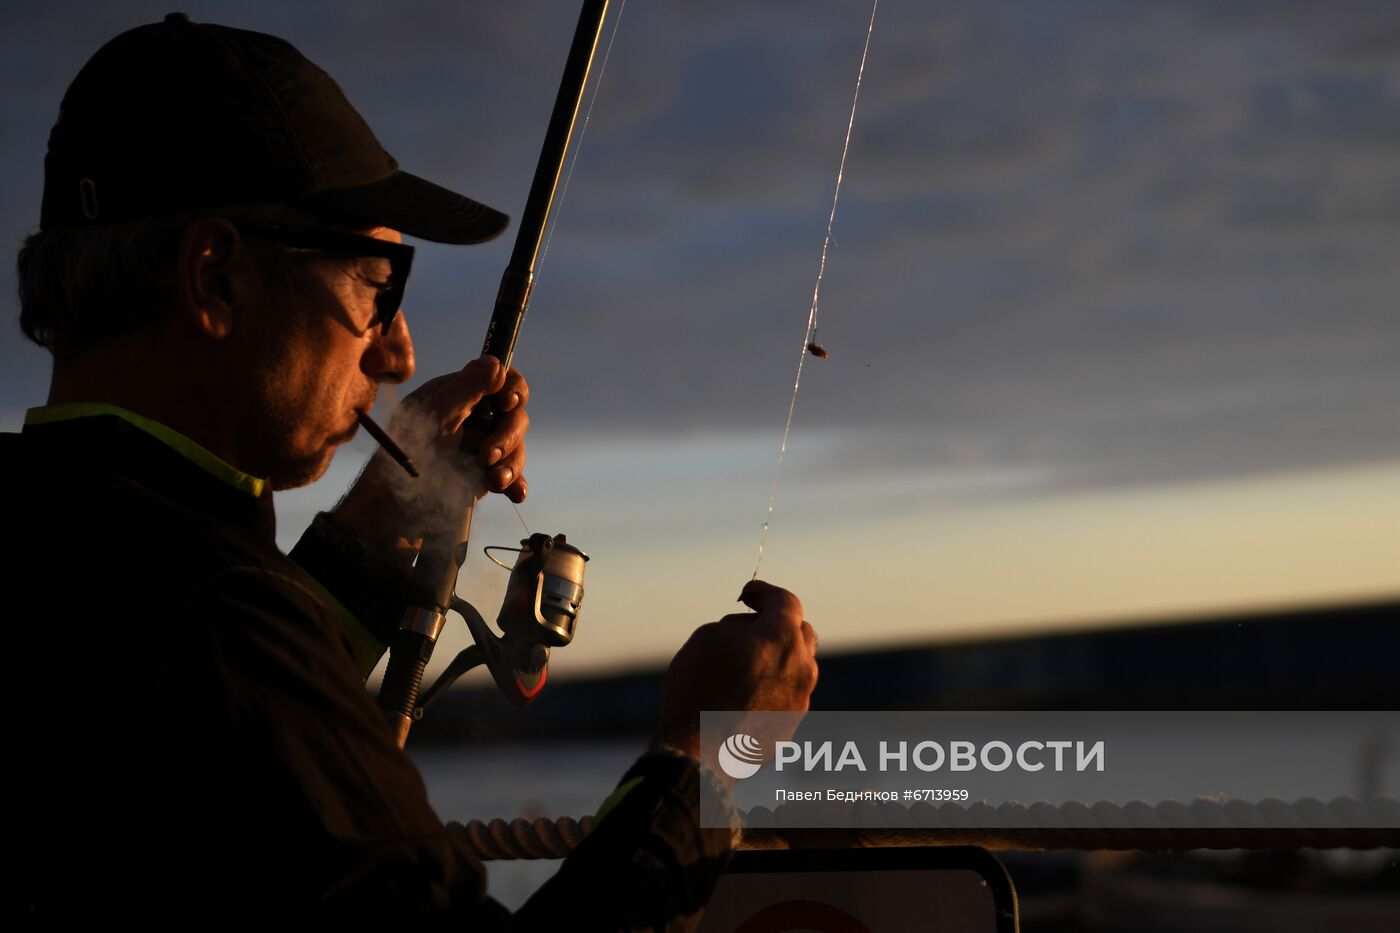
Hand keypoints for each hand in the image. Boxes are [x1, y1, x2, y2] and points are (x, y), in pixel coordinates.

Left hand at [330, 355, 528, 563]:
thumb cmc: (406, 455)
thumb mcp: (434, 415)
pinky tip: (514, 493)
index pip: (501, 381)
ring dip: (511, 463)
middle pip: (515, 416)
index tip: (505, 405)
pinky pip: (512, 474)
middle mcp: (472, 419)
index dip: (512, 390)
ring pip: (516, 446)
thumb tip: (496, 362)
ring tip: (493, 480)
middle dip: (508, 436)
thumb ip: (466, 387)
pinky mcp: (484, 475)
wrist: (394, 507)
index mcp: (458, 395)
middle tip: (486, 455)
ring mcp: (480, 447)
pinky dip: (516, 483)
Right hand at [654, 580, 817, 760]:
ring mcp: (800, 702)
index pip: (786, 602)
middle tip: (748, 629)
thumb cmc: (698, 688)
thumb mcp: (708, 636)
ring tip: (742, 668)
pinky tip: (741, 699)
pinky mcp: (790, 728)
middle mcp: (801, 669)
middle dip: (776, 626)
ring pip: (795, 669)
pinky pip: (785, 699)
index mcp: (782, 639)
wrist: (696, 751)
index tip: (746, 595)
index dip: (764, 593)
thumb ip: (739, 624)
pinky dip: (769, 692)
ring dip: (775, 661)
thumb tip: (751, 632)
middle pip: (800, 634)